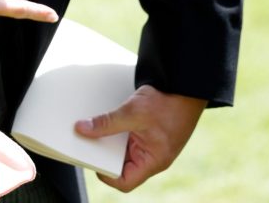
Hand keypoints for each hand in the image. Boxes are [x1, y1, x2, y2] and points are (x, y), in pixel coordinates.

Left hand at [75, 85, 206, 191]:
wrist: (186, 87)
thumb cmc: (169, 103)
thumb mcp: (133, 112)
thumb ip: (107, 122)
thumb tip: (82, 129)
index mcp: (152, 161)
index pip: (124, 181)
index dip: (105, 174)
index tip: (91, 158)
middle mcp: (151, 157)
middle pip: (122, 166)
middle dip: (105, 154)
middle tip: (88, 140)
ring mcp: (151, 145)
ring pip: (124, 150)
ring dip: (110, 140)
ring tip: (97, 128)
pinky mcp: (149, 133)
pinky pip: (129, 137)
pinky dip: (118, 130)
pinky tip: (109, 120)